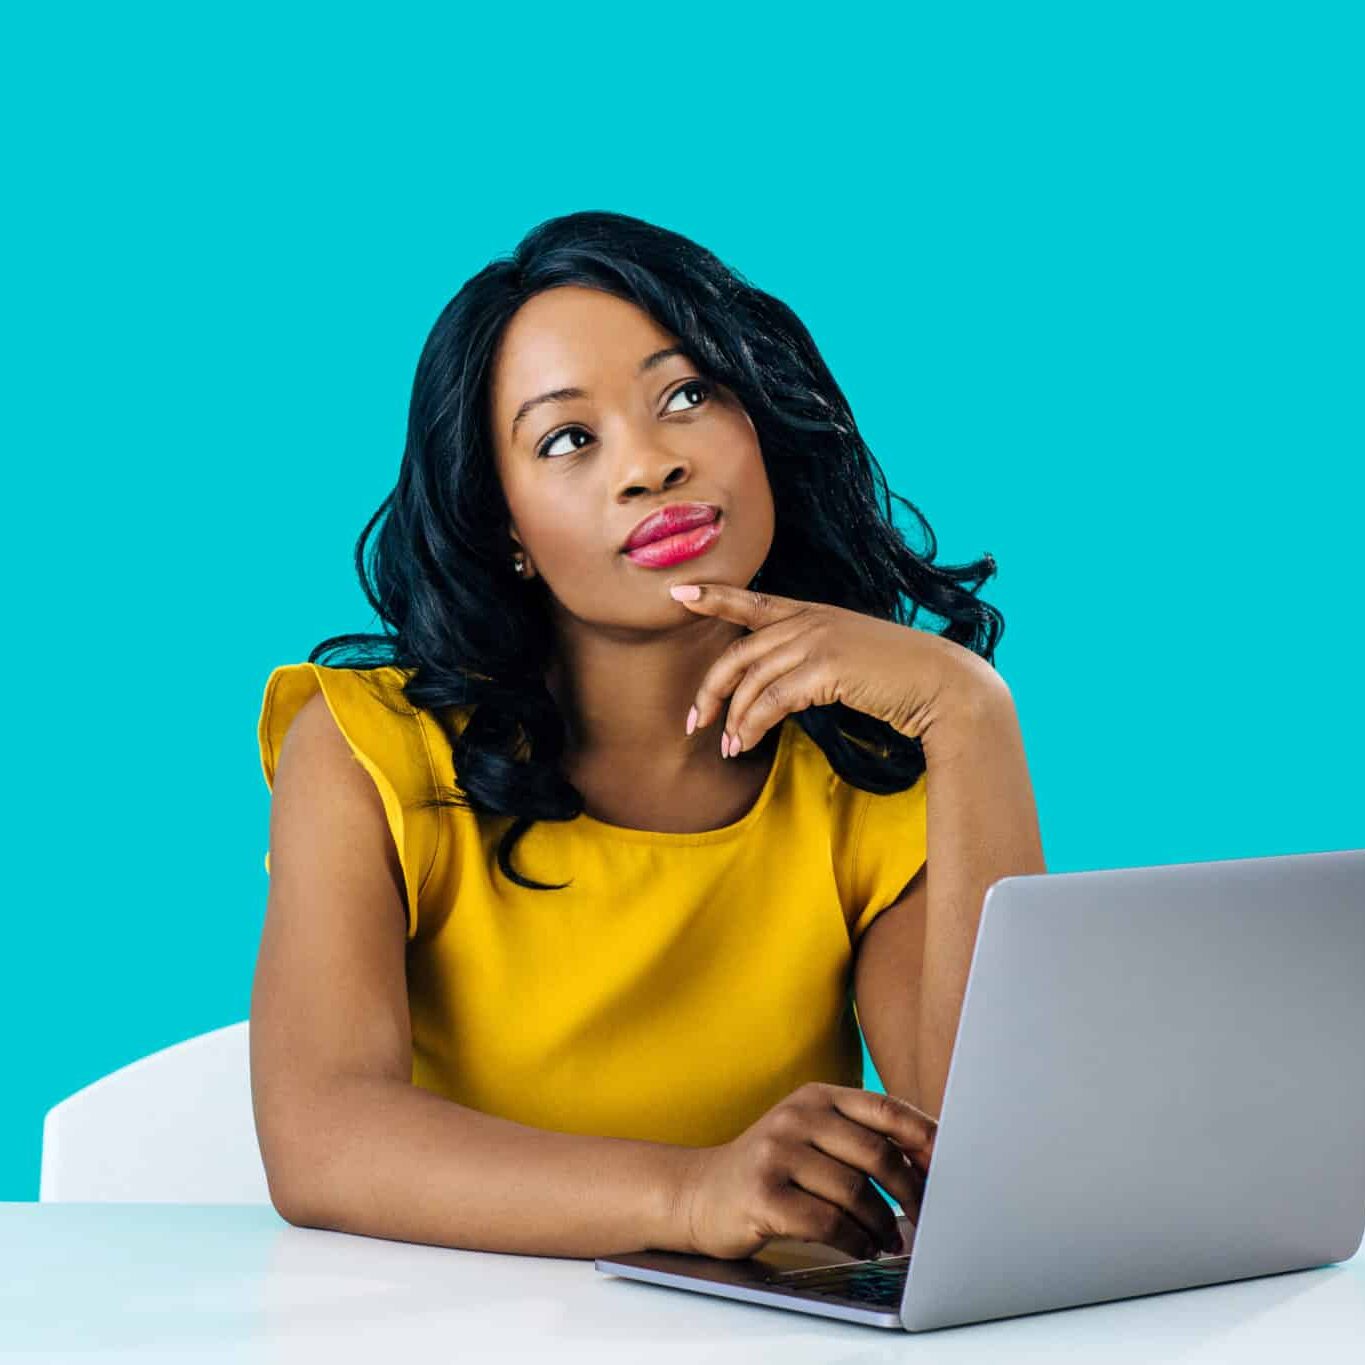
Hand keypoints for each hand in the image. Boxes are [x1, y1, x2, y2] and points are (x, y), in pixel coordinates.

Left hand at [668, 582, 1001, 755]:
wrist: (943, 685)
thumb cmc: (898, 678)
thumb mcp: (847, 658)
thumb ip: (809, 661)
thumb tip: (771, 692)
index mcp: (812, 613)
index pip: (752, 601)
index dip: (713, 596)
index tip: (677, 592)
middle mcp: (810, 620)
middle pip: (739, 652)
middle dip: (710, 689)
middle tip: (693, 721)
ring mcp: (818, 641)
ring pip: (752, 680)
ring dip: (733, 718)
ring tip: (726, 746)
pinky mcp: (826, 668)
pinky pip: (772, 700)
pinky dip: (752, 724)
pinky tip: (744, 743)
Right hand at [672, 1082, 937, 1261]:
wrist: (699, 1193)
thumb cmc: (770, 1170)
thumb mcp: (809, 1136)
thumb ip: (858, 1139)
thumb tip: (929, 1162)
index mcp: (816, 1097)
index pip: (885, 1108)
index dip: (925, 1138)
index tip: (953, 1167)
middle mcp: (797, 1116)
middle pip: (877, 1154)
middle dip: (911, 1193)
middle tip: (925, 1219)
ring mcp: (777, 1153)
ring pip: (855, 1192)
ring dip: (881, 1225)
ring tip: (888, 1241)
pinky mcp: (763, 1193)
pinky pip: (827, 1222)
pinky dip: (853, 1241)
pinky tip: (859, 1247)